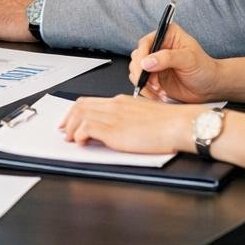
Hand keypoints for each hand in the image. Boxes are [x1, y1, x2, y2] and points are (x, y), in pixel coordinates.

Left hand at [59, 95, 198, 154]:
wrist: (180, 124)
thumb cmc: (170, 123)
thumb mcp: (144, 115)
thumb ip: (128, 118)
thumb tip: (119, 128)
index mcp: (121, 101)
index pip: (91, 101)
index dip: (76, 111)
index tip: (71, 120)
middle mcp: (114, 105)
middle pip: (81, 106)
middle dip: (68, 118)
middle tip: (64, 130)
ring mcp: (113, 117)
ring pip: (80, 116)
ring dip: (71, 128)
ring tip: (71, 139)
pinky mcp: (114, 130)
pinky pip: (87, 128)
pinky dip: (80, 135)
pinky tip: (82, 142)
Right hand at [128, 23, 223, 102]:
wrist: (210, 87)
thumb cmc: (204, 68)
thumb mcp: (188, 59)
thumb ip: (167, 58)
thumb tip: (146, 62)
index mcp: (166, 35)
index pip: (145, 43)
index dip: (142, 55)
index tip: (144, 68)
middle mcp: (158, 48)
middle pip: (137, 57)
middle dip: (140, 71)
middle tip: (151, 82)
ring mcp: (154, 63)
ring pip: (136, 70)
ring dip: (143, 82)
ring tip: (158, 89)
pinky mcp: (153, 77)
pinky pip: (141, 83)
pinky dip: (147, 90)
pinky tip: (160, 93)